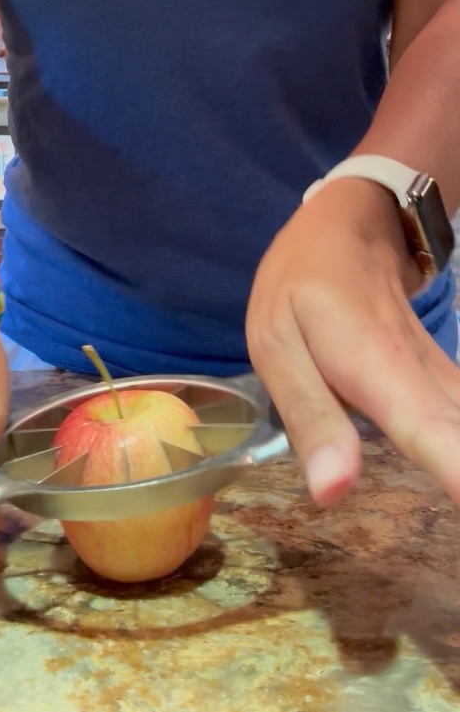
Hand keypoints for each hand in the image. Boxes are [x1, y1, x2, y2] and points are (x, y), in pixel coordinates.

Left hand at [246, 178, 459, 506]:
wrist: (352, 228)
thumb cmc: (304, 285)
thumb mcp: (279, 344)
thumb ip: (310, 417)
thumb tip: (332, 493)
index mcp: (377, 368)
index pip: (431, 431)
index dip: (457, 469)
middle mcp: (427, 379)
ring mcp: (445, 379)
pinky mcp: (449, 385)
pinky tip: (455, 467)